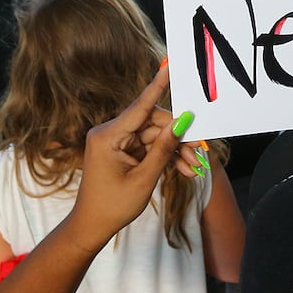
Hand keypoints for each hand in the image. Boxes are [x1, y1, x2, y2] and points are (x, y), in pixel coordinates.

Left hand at [67, 67, 201, 251]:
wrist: (92, 226)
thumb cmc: (113, 206)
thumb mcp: (144, 178)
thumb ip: (164, 148)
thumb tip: (182, 122)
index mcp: (108, 136)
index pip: (140, 106)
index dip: (158, 85)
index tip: (169, 66)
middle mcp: (110, 133)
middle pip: (153, 122)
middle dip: (179, 137)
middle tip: (201, 151)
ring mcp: (116, 141)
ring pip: (155, 136)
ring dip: (176, 150)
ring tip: (195, 169)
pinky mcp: (122, 150)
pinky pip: (149, 146)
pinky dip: (166, 157)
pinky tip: (184, 170)